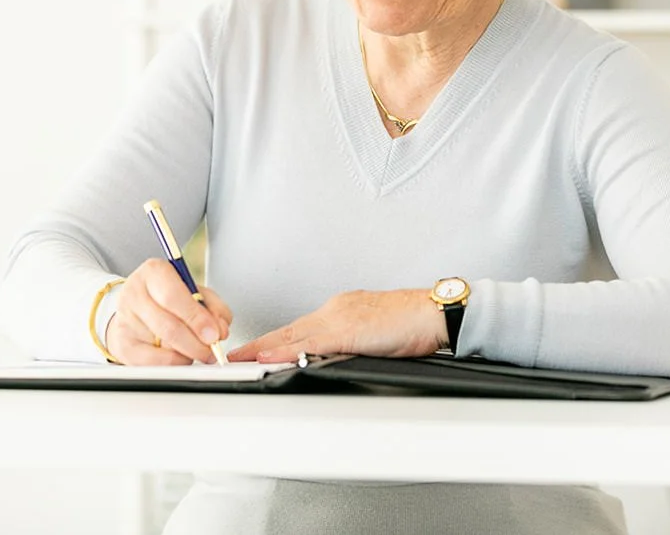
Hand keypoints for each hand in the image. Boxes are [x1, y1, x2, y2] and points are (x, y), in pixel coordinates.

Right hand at [103, 258, 231, 365]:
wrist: (137, 307)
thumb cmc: (169, 297)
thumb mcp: (194, 291)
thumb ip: (213, 306)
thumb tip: (220, 330)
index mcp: (153, 272)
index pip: (173, 297)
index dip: (196, 318)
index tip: (214, 334)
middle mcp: (134, 294)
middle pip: (168, 326)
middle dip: (196, 343)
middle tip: (212, 350)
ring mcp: (125, 320)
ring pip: (162, 346)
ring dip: (187, 354)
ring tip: (199, 352)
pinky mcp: (122, 344)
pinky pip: (151, 363)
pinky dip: (173, 363)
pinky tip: (181, 357)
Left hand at [224, 289, 443, 363]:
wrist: (435, 312)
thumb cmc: (414, 325)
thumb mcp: (375, 336)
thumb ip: (351, 345)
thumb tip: (335, 361)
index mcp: (342, 310)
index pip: (300, 327)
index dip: (275, 339)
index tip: (254, 349)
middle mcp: (336, 309)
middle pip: (290, 328)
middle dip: (260, 342)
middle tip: (234, 355)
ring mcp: (341, 318)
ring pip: (295, 334)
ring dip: (265, 347)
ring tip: (242, 359)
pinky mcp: (350, 330)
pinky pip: (312, 343)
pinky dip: (288, 351)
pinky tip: (272, 357)